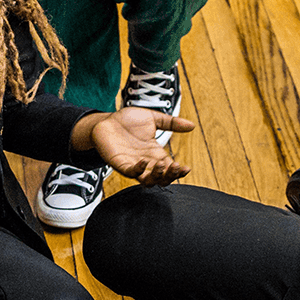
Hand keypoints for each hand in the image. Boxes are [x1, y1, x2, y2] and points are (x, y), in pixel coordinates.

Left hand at [79, 108, 194, 184]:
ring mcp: (133, 165)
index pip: (170, 168)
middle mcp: (146, 162)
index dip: (179, 171)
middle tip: (176, 167)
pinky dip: (139, 170)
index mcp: (155, 153)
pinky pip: (131, 173)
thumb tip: (192, 125)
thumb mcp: (153, 118)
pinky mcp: (120, 164)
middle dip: (171, 176)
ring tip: (162, 166)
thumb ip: (171, 123)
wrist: (107, 120)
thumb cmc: (128, 121)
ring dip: (157, 177)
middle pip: (162, 179)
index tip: (186, 168)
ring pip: (148, 181)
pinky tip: (145, 161)